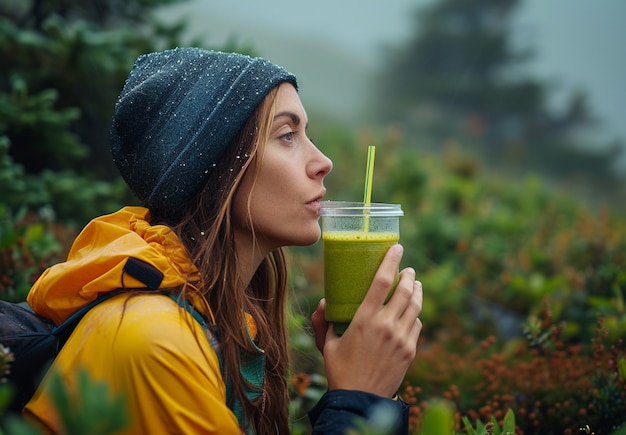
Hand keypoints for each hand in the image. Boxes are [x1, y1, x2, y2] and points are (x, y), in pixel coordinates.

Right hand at [311, 244, 422, 397]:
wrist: (360, 399)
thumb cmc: (340, 370)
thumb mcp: (327, 344)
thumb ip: (324, 321)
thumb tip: (325, 303)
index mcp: (364, 319)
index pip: (382, 282)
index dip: (391, 261)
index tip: (397, 248)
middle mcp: (386, 325)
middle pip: (405, 290)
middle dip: (409, 275)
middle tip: (408, 269)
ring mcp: (401, 338)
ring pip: (415, 306)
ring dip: (417, 291)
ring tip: (415, 284)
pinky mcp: (410, 350)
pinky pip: (417, 325)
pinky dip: (415, 314)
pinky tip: (412, 312)